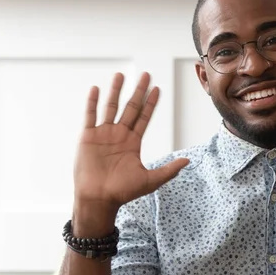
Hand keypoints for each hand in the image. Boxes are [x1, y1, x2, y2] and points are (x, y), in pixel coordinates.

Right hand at [73, 72, 188, 211]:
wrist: (98, 199)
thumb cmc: (122, 192)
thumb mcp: (151, 180)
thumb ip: (169, 169)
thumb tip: (188, 161)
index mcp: (133, 142)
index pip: (144, 117)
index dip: (150, 103)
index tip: (157, 89)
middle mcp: (119, 135)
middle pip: (130, 107)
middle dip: (138, 91)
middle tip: (145, 74)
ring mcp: (103, 134)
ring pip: (110, 107)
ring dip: (115, 91)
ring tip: (120, 75)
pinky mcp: (87, 137)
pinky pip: (90, 116)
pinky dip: (93, 102)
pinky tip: (96, 89)